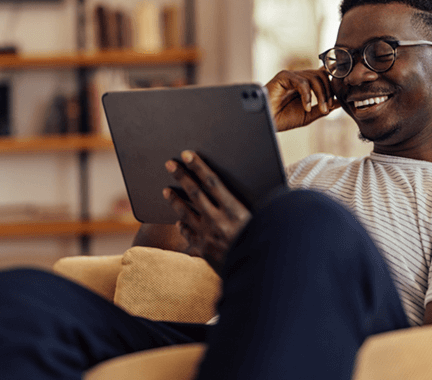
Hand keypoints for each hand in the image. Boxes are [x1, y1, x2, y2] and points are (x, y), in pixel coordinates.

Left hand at [164, 150, 251, 275]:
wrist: (259, 276)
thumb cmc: (266, 243)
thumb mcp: (263, 219)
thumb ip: (248, 204)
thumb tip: (235, 188)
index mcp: (235, 211)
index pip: (212, 182)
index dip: (198, 166)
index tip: (188, 154)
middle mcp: (218, 222)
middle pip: (195, 193)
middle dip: (181, 176)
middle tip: (169, 163)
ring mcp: (208, 237)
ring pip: (186, 213)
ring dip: (175, 200)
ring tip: (166, 190)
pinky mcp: (204, 251)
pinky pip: (189, 234)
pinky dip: (183, 225)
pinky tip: (179, 220)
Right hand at [265, 68, 339, 131]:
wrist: (267, 122)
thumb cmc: (283, 118)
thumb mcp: (308, 115)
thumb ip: (322, 108)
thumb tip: (338, 102)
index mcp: (305, 84)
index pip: (324, 76)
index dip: (332, 85)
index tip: (337, 99)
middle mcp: (299, 77)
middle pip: (322, 75)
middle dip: (328, 92)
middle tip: (327, 108)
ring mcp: (292, 75)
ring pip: (315, 77)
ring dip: (321, 94)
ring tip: (320, 109)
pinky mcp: (283, 76)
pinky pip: (302, 82)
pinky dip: (307, 95)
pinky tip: (306, 106)